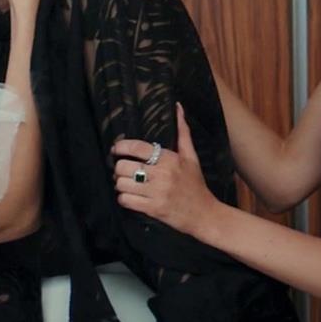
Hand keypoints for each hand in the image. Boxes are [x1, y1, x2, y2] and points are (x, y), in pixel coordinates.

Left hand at [112, 104, 219, 236]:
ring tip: (127, 185)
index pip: (137, 148)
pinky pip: (126, 201)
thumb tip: (178, 107)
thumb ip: (183, 132)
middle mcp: (162, 174)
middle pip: (124, 166)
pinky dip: (124, 199)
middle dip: (119, 169)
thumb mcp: (191, 156)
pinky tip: (131, 197)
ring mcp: (157, 192)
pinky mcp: (153, 209)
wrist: (204, 214)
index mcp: (169, 159)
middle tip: (124, 171)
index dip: (121, 147)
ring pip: (122, 184)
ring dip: (120, 185)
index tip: (116, 149)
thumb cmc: (195, 184)